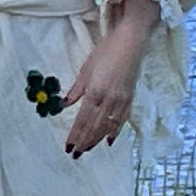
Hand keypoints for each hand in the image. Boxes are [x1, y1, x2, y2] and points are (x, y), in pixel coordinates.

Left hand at [64, 0, 158, 158]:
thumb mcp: (87, 68)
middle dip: (84, 141)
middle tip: (75, 154)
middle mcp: (109, 99)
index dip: (75, 134)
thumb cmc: (107, 50)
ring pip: (107, 126)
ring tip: (88, 150)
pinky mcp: (130, 98)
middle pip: (94, 126)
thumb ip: (76, 90)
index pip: (83, 119)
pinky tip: (109, 140)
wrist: (132, 41)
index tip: (68, 146)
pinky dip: (114, 131)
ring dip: (96, 139)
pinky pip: (121, 120)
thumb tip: (63, 105)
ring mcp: (121, 100)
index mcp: (96, 90)